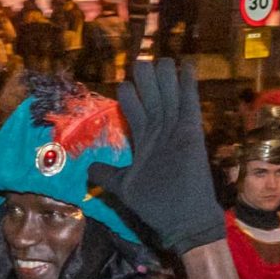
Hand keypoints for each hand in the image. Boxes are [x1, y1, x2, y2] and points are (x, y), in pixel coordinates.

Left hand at [85, 61, 224, 256]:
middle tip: (140, 60)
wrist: (183, 221)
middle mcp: (161, 132)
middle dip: (146, 79)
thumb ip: (108, 175)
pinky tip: (187, 66)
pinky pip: (190, 105)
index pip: (137, 111)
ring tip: (159, 57)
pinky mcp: (191, 135)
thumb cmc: (155, 206)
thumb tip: (88, 169)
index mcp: (146, 141)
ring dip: (164, 77)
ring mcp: (176, 132)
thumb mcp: (124, 188)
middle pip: (153, 98)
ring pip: (169, 96)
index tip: (124, 81)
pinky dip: (188, 86)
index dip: (130, 95)